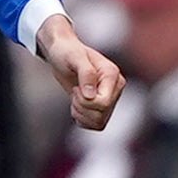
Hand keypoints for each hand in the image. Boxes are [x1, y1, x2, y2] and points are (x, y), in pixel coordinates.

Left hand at [37, 14, 123, 130]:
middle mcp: (115, 88)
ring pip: (99, 123)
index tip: (76, 88)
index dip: (85, 101)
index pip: (104, 103)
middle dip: (82, 107)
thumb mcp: (73, 57)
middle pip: (101, 115)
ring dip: (81, 115)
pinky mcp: (101, 106)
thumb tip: (91, 95)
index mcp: (112, 75)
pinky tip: (76, 105)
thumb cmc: (67, 52)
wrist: (62, 52)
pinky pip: (95, 125)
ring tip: (75, 99)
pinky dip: (81, 119)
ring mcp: (110, 98)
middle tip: (74, 92)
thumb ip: (85, 73)